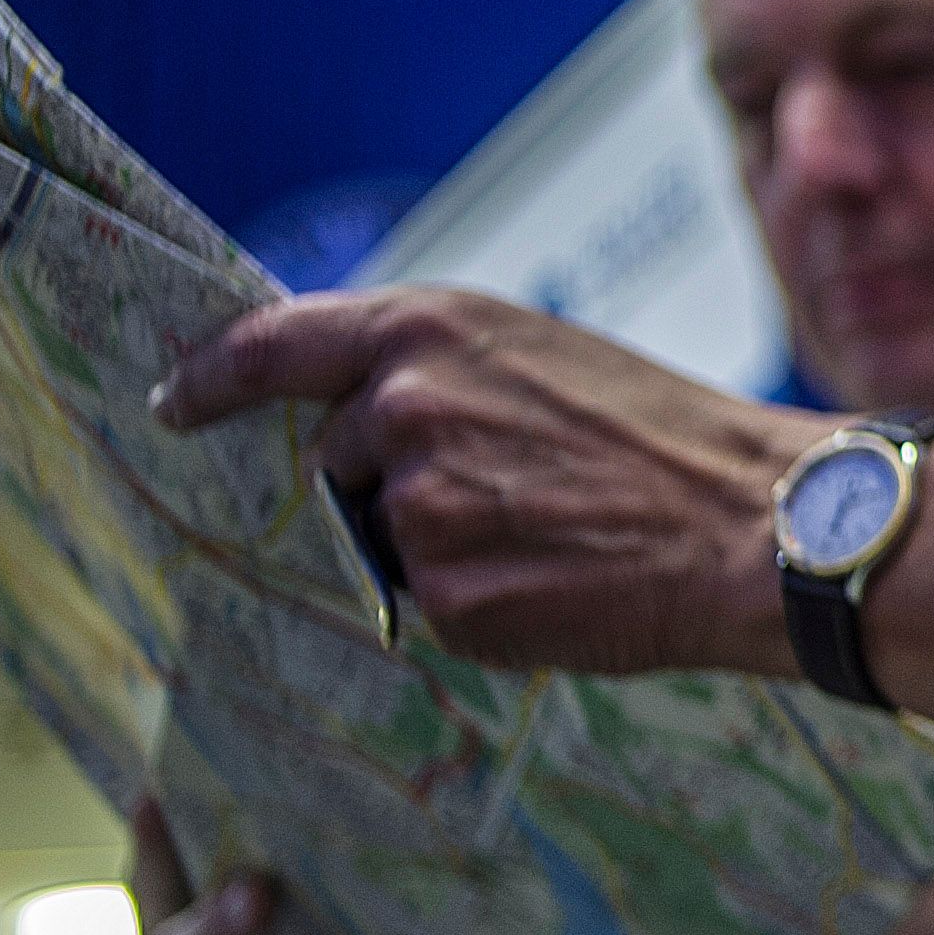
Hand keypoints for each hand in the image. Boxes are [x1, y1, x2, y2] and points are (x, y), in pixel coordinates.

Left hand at [154, 286, 815, 675]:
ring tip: (552, 533)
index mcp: (429, 330)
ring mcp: (418, 505)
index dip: (210, 379)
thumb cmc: (665, 437)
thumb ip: (439, 370)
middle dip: (394, 482)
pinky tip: (556, 580)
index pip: (269, 346)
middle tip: (507, 494)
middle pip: (338, 459)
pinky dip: (479, 601)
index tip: (178, 403)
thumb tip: (358, 415)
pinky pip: (427, 604)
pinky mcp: (444, 594)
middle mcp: (405, 408)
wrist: (755, 525)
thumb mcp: (543, 355)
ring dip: (443, 544)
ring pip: (384, 537)